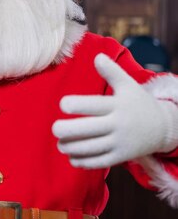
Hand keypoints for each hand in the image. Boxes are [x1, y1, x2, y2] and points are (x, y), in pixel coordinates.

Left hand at [52, 53, 177, 168]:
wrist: (163, 128)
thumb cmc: (138, 103)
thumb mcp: (128, 85)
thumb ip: (111, 71)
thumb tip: (97, 56)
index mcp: (116, 105)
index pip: (93, 105)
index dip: (75, 105)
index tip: (62, 105)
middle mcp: (117, 125)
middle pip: (87, 130)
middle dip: (66, 130)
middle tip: (55, 128)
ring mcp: (119, 143)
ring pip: (89, 148)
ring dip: (70, 147)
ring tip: (61, 143)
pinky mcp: (120, 157)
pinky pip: (98, 162)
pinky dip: (81, 161)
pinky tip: (71, 156)